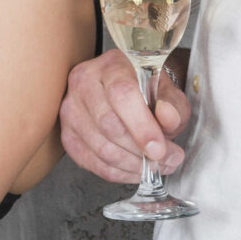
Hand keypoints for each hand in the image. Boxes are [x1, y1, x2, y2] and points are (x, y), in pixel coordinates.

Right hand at [58, 49, 189, 182]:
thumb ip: (172, 104)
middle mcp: (83, 84)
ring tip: (156, 166)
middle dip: (141, 151)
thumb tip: (168, 117)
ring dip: (133, 165)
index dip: (141, 126)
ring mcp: (70, 111)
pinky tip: (136, 170)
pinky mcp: (68, 136)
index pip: (121, 95)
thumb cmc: (148, 91)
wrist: (128, 93)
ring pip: (101, 149)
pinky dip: (119, 173)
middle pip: (109, 125)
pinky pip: (93, 163)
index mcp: (111, 66)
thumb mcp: (168, 92)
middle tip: (168, 159)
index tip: (160, 149)